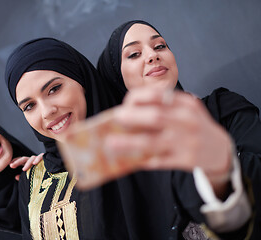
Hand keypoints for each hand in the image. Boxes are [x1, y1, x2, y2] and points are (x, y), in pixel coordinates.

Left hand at [10, 153, 43, 180]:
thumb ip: (23, 177)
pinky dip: (38, 159)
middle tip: (12, 166)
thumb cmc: (41, 175)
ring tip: (23, 169)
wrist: (54, 172)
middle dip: (17, 162)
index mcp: (29, 163)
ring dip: (27, 163)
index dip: (15, 161)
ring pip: (32, 158)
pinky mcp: (46, 158)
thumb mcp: (31, 176)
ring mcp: (39, 158)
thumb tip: (16, 177)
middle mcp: (33, 160)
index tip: (10, 164)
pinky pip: (41, 156)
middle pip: (24, 158)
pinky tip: (35, 163)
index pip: (21, 160)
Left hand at [105, 86, 231, 196]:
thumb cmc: (193, 127)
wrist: (220, 150)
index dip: (138, 98)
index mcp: (186, 104)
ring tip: (111, 143)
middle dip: (132, 118)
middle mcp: (188, 121)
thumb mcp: (185, 111)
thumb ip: (162, 109)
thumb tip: (126, 115)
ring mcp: (188, 142)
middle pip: (155, 117)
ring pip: (153, 142)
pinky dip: (142, 160)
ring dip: (129, 143)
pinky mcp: (187, 161)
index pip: (159, 95)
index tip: (125, 103)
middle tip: (115, 118)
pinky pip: (159, 161)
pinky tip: (130, 159)